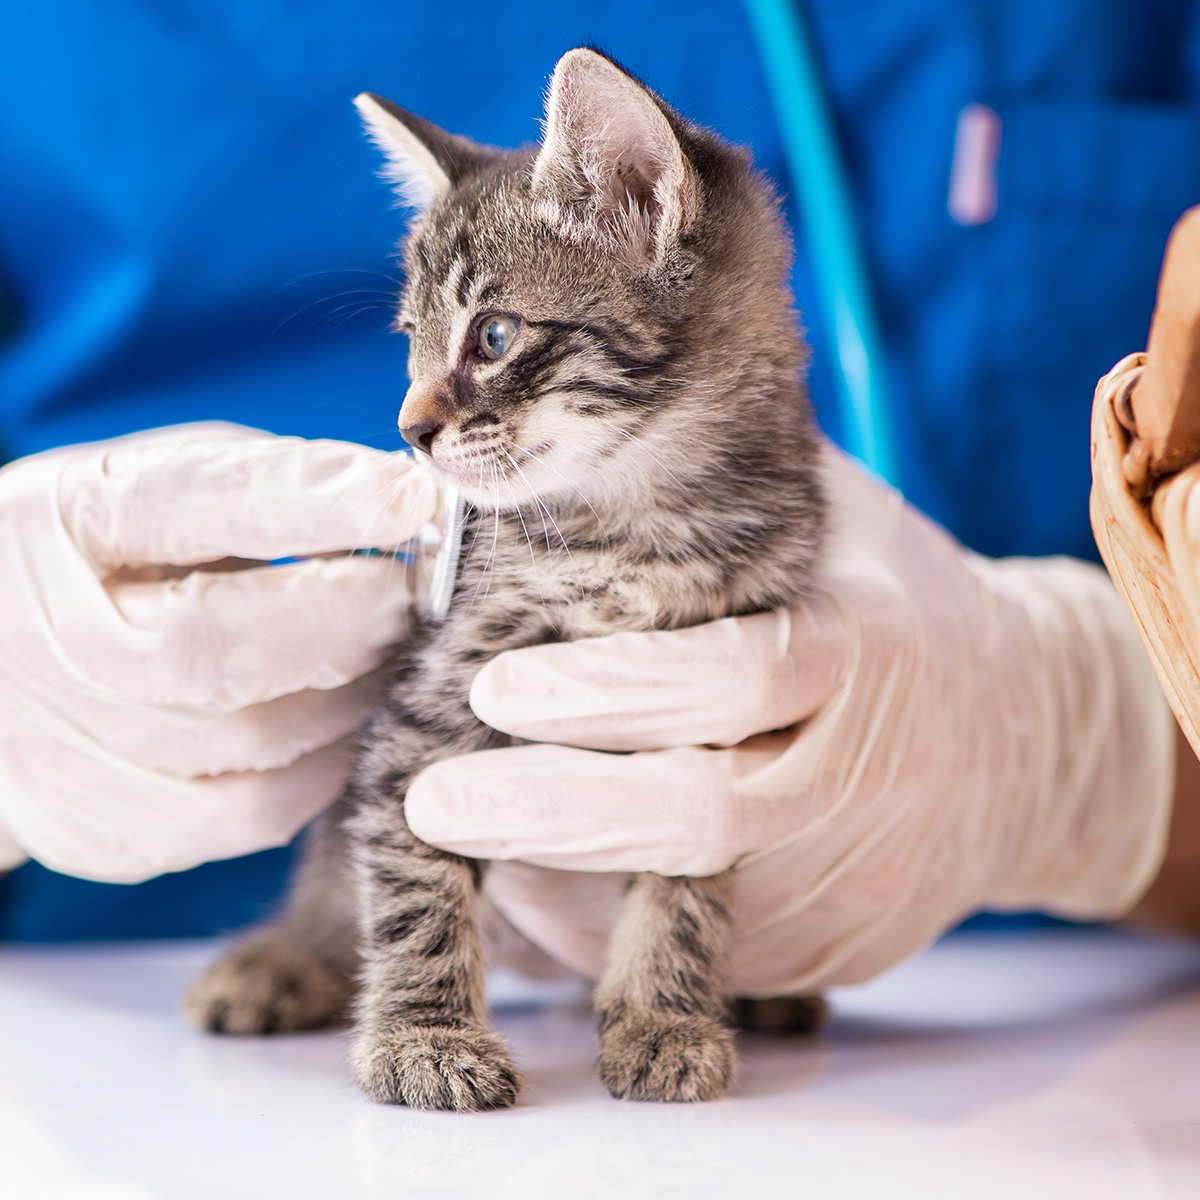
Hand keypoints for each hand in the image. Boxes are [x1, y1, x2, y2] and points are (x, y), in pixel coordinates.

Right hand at [0, 423, 437, 881]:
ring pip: (246, 741)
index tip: (412, 497)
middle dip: (348, 619)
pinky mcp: (97, 826)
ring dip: (350, 697)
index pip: (194, 501)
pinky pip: (243, 817)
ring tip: (389, 658)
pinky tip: (343, 728)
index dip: (314, 501)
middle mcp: (51, 636)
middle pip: (214, 646)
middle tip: (416, 597)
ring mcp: (62, 744)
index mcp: (72, 518)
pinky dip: (320, 771)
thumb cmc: (118, 556)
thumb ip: (276, 487)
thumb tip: (411, 504)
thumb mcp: (171, 487)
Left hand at [405, 447, 1175, 994]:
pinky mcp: (847, 942)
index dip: (607, 687)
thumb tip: (577, 446)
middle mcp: (870, 771)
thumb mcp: (835, 523)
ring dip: (564, 888)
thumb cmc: (893, 604)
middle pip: (704, 813)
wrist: (1022, 732)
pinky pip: (715, 959)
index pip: (732, 675)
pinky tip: (543, 893)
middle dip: (554, 812)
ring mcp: (864, 872)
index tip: (492, 689)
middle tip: (435, 804)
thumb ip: (726, 495)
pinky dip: (617, 937)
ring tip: (469, 845)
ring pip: (695, 909)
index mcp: (866, 647)